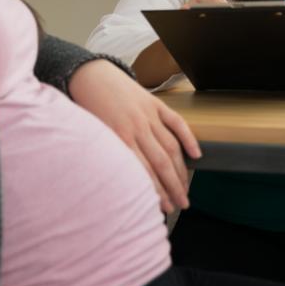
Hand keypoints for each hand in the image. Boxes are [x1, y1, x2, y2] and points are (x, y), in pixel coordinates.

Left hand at [68, 60, 201, 212]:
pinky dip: (188, 138)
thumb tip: (124, 186)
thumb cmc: (88, 111)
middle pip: (162, 162)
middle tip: (182, 205)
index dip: (157, 192)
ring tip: (186, 189)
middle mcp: (136, 127)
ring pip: (171, 146)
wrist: (90, 76)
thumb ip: (110, 158)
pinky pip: (176, 122)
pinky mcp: (155, 104)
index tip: (165, 209)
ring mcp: (148, 114)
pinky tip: (196, 155)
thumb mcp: (93, 137)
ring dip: (181, 170)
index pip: (144, 171)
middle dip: (174, 187)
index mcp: (119, 138)